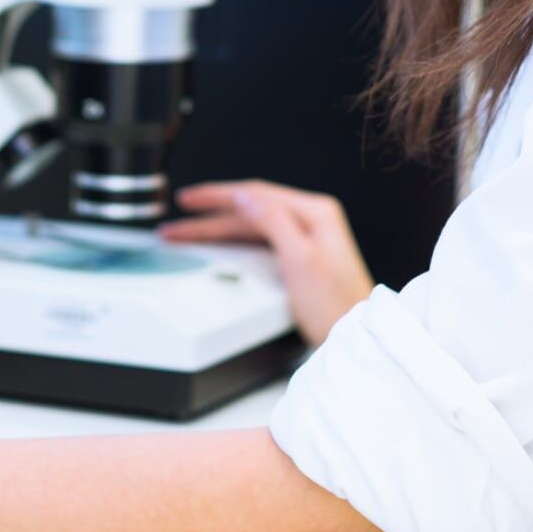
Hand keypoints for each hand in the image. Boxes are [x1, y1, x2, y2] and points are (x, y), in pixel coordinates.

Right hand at [158, 180, 374, 346]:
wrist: (356, 337)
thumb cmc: (336, 305)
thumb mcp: (300, 258)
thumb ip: (272, 221)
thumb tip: (244, 197)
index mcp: (314, 212)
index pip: (255, 194)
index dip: (217, 196)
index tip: (189, 200)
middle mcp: (311, 220)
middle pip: (249, 211)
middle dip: (209, 217)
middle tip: (176, 223)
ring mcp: (306, 239)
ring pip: (250, 227)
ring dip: (216, 230)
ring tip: (185, 235)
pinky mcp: (300, 259)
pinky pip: (257, 242)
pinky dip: (232, 243)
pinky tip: (217, 247)